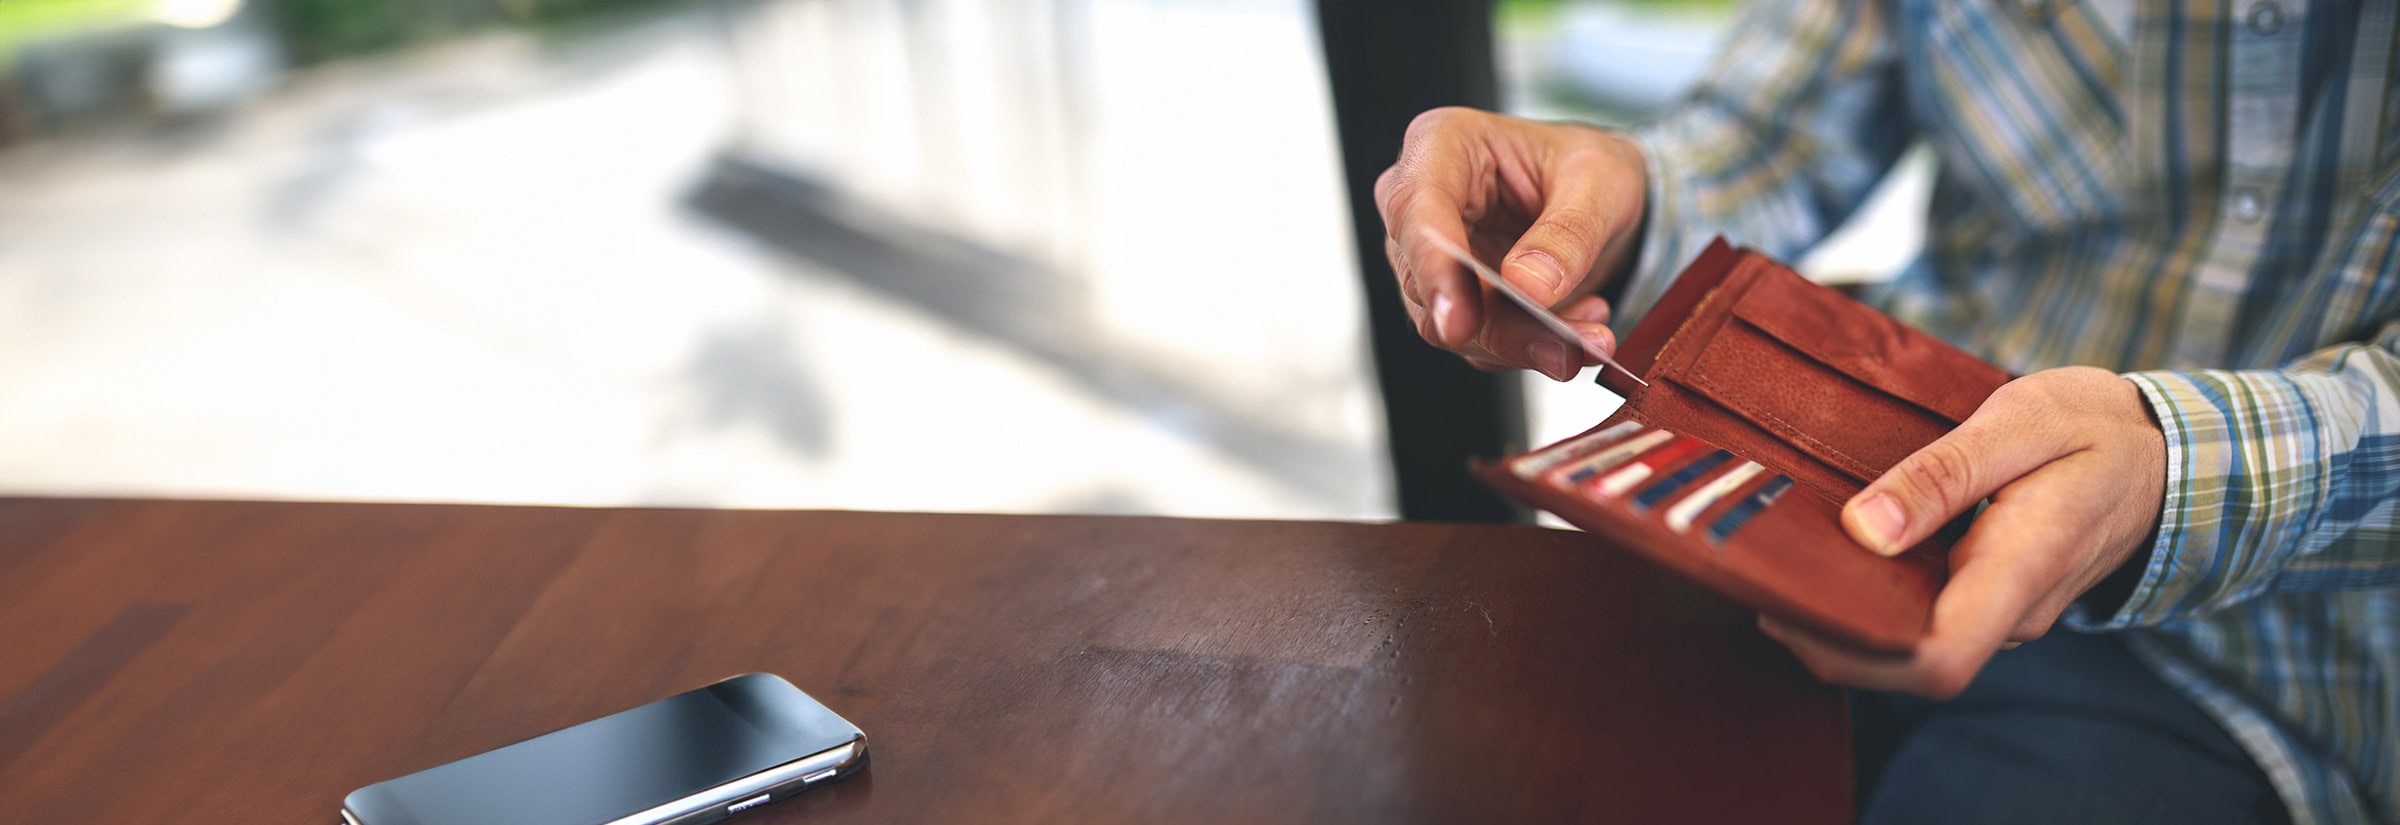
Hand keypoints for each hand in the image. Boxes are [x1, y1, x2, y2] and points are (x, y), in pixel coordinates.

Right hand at [1373, 107, 1647, 380]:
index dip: (1433, 268)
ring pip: (1451, 326)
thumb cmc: (1589, 169)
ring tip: (1590, 335)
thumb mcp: (1601, 182)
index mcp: (1441, 145)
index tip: (1460, 322)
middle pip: (1428, 282)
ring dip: (1523, 343)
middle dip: (1497, 325)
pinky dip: (1531, 347)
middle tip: (1565, 347)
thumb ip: (1568, 233)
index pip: (1415, 210)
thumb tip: (1525, 286)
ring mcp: (1430, 260)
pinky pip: (1480, 344)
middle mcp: (1420, 205)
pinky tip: (1578, 326)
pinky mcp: (1454, 303)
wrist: (1600, 201)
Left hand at [1756, 367, 2167, 697]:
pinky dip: (1869, 600)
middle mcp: (2011, 610)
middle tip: (1756, 575)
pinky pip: (1922, 618)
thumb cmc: (2093, 425)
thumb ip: (1943, 474)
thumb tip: (1864, 529)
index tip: (1786, 604)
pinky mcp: (1990, 598)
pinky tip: (1826, 557)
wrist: (2167, 449)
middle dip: (1825, 637)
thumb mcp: (2021, 421)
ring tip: (1778, 560)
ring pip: (1908, 645)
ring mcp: (2003, 611)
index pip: (1937, 659)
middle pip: (1904, 665)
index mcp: (2021, 569)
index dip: (1852, 652)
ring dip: (1841, 618)